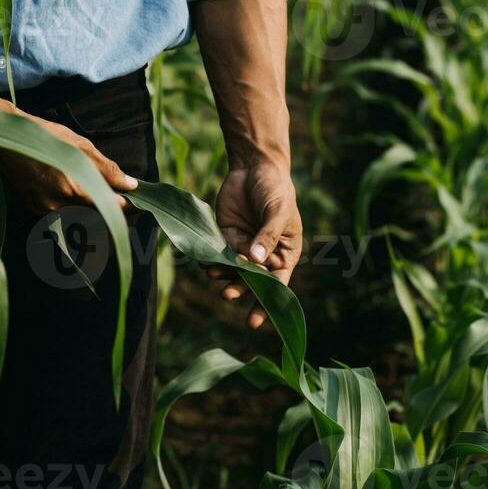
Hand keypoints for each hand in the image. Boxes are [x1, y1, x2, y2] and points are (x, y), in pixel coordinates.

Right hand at [0, 109, 138, 214]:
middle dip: (110, 210)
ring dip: (89, 208)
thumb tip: (131, 184)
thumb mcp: (80, 146)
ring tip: (95, 191)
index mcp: (73, 188)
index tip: (135, 202)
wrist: (6, 140)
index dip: (125, 206)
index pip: (110, 207)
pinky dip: (69, 205)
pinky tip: (68, 188)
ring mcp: (44, 209)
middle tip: (121, 199)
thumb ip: (106, 168)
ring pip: (77, 216)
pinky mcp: (33, 209)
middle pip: (94, 216)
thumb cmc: (45, 136)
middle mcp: (58, 204)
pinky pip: (59, 212)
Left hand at [210, 161, 301, 328]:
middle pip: (251, 283)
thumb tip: (256, 261)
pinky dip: (210, 261)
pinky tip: (204, 262)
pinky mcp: (224, 238)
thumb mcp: (277, 212)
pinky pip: (217, 255)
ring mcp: (242, 248)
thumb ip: (267, 236)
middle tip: (227, 294)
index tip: (253, 321)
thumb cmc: (275, 190)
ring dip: (222, 275)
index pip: (277, 286)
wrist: (253, 167)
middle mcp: (263, 257)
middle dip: (240, 290)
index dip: (266, 304)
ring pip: (231, 271)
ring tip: (213, 271)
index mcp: (284, 254)